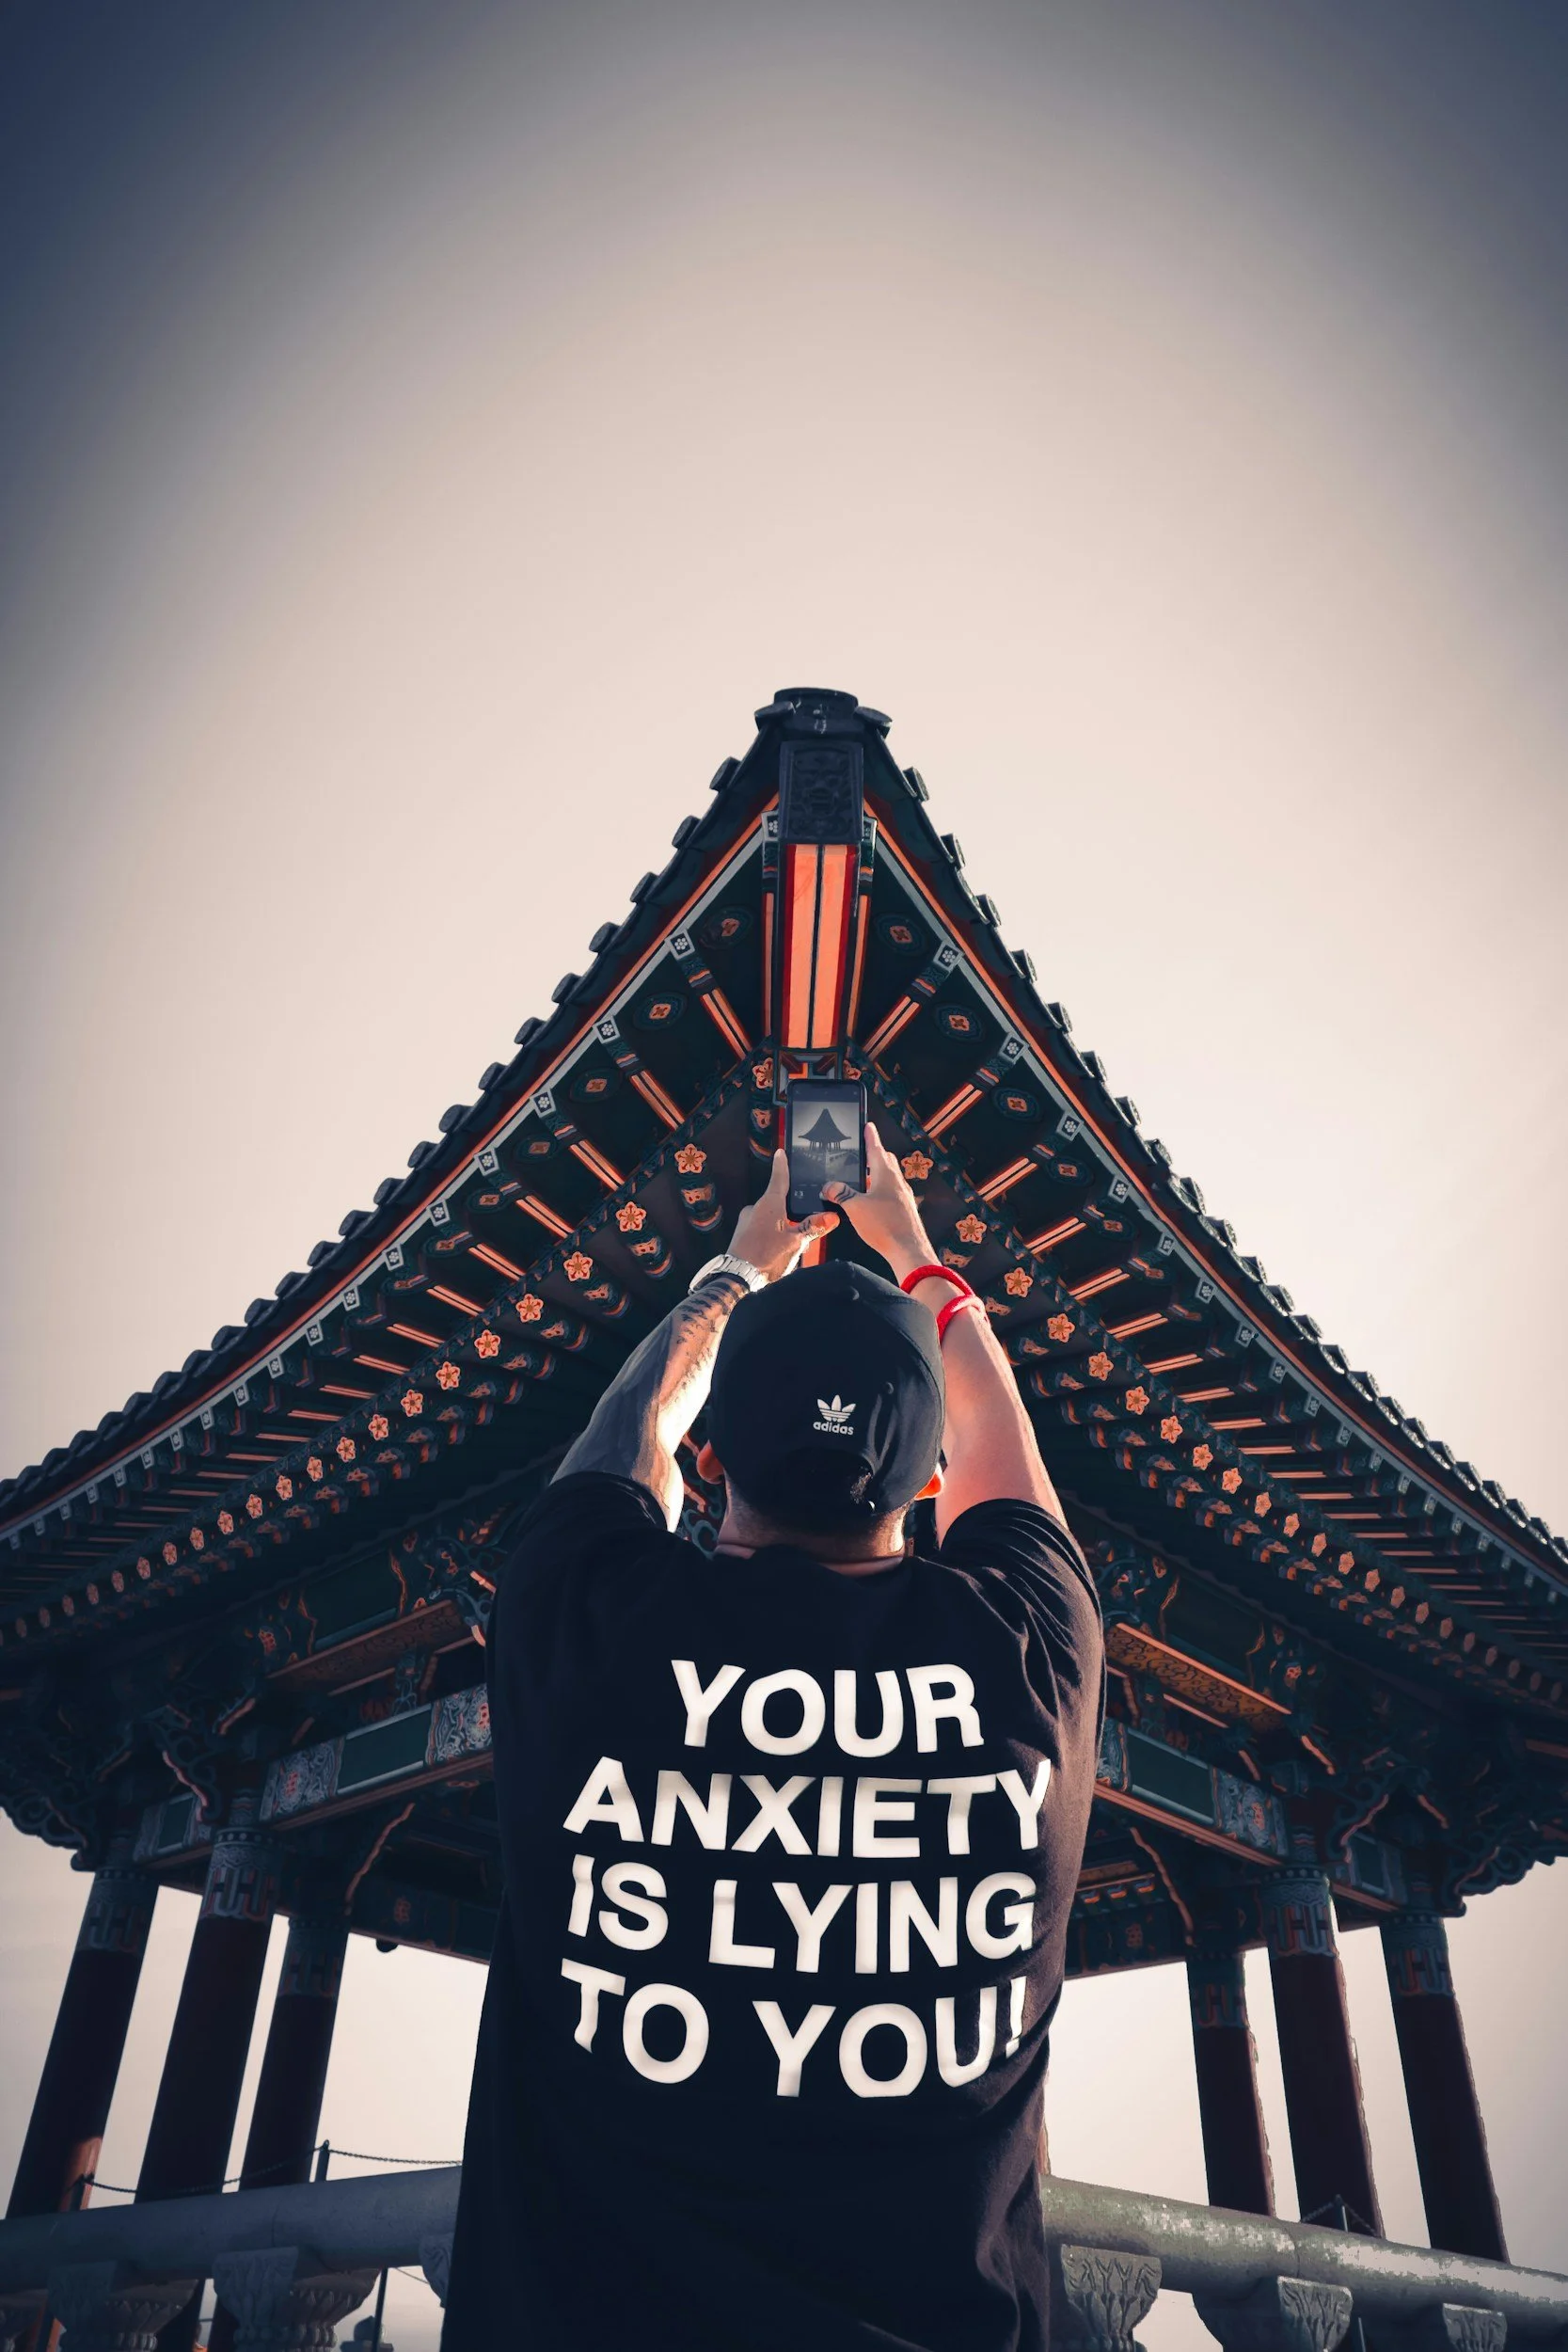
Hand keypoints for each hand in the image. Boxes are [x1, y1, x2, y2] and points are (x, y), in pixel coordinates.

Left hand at [730, 1149, 836, 1282]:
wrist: (737, 1278)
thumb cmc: (766, 1257)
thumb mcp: (795, 1243)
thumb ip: (813, 1228)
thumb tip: (833, 1216)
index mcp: (769, 1204)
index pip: (779, 1178)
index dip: (782, 1165)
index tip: (780, 1152)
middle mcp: (755, 1208)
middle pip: (778, 1201)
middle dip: (791, 1212)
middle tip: (802, 1226)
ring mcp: (746, 1221)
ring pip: (770, 1218)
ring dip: (782, 1227)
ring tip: (790, 1246)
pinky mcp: (742, 1234)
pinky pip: (761, 1228)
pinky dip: (771, 1235)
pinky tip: (776, 1250)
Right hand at [823, 1126, 935, 1281]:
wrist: (909, 1250)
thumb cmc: (886, 1227)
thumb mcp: (855, 1208)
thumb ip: (840, 1194)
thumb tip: (829, 1186)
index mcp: (886, 1175)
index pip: (876, 1148)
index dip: (870, 1136)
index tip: (868, 1125)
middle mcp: (897, 1182)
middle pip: (885, 1161)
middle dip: (874, 1154)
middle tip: (864, 1151)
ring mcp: (903, 1196)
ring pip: (889, 1178)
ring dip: (876, 1174)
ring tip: (862, 1179)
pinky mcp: (904, 1210)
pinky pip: (891, 1193)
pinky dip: (881, 1190)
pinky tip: (872, 1202)